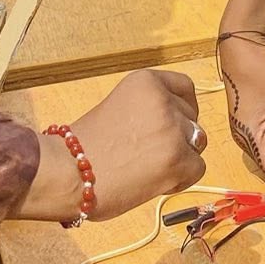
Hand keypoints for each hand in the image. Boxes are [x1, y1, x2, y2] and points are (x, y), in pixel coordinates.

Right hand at [23, 70, 205, 221]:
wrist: (67, 173)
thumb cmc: (84, 147)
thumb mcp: (118, 106)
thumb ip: (147, 109)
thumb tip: (176, 123)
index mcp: (145, 81)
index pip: (184, 87)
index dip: (182, 107)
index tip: (174, 121)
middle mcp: (162, 100)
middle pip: (192, 118)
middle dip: (178, 136)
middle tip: (149, 153)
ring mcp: (172, 129)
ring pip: (197, 142)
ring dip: (181, 156)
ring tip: (149, 167)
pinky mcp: (178, 160)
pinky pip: (197, 168)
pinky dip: (180, 179)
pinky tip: (153, 182)